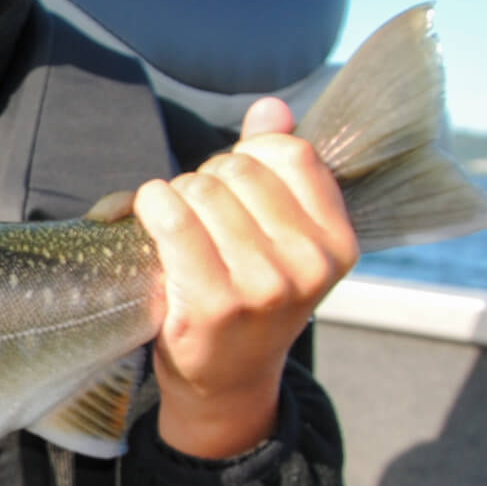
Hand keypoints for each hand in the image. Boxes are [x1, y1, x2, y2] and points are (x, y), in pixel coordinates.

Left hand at [132, 98, 358, 458]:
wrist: (226, 379)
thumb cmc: (249, 295)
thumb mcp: (281, 236)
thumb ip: (277, 167)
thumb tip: (270, 107)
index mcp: (338, 242)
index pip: (291, 154)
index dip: (249, 157)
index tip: (236, 186)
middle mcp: (309, 264)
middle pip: (238, 170)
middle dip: (208, 179)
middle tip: (200, 216)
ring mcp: (263, 285)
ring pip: (202, 189)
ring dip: (177, 197)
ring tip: (179, 229)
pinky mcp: (213, 301)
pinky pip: (174, 218)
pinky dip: (152, 204)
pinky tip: (148, 213)